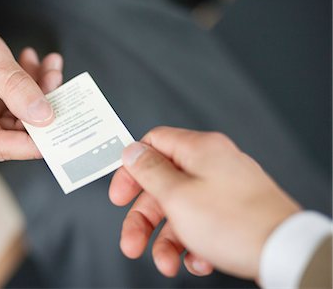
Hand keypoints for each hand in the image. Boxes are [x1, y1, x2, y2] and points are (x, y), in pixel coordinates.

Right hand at [0, 2, 62, 159]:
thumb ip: (16, 86)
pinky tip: (35, 68)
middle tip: (55, 79)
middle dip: (41, 107)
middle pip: (13, 133)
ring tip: (48, 68)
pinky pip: (14, 112)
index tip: (62, 130)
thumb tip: (43, 116)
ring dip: (38, 94)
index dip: (34, 142)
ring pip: (19, 121)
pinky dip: (28, 91)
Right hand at [109, 127, 300, 279]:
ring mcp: (224, 188)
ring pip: (180, 209)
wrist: (285, 251)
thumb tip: (132, 152)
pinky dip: (192, 243)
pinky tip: (197, 260)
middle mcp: (212, 165)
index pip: (153, 144)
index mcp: (199, 150)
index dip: (131, 168)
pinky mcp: (233, 211)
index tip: (121, 194)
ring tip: (167, 263)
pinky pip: (201, 223)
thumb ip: (149, 171)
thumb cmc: (236, 222)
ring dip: (167, 240)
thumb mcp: (177, 196)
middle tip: (133, 242)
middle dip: (143, 218)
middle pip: (162, 184)